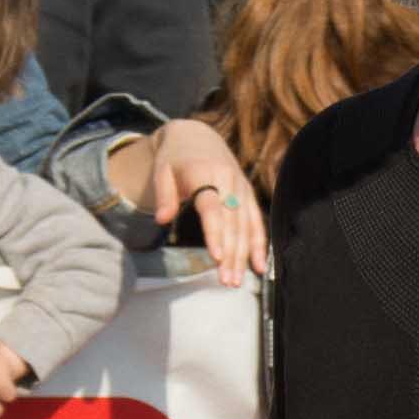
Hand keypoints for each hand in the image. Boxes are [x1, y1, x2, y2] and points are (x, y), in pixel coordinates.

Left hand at [141, 119, 269, 282]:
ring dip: (243, 255)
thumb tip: (162, 220)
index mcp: (205, 173)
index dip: (215, 233)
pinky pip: (256, 222)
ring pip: (245, 226)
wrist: (196, 136)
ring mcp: (241, 188)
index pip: (212, 208)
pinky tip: (258, 267)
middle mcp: (228, 180)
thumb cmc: (174, 158)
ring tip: (235, 281)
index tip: (217, 257)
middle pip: (232, 223)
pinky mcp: (248, 194)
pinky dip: (258, 244)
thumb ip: (163, 196)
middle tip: (226, 282)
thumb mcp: (161, 171)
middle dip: (231, 254)